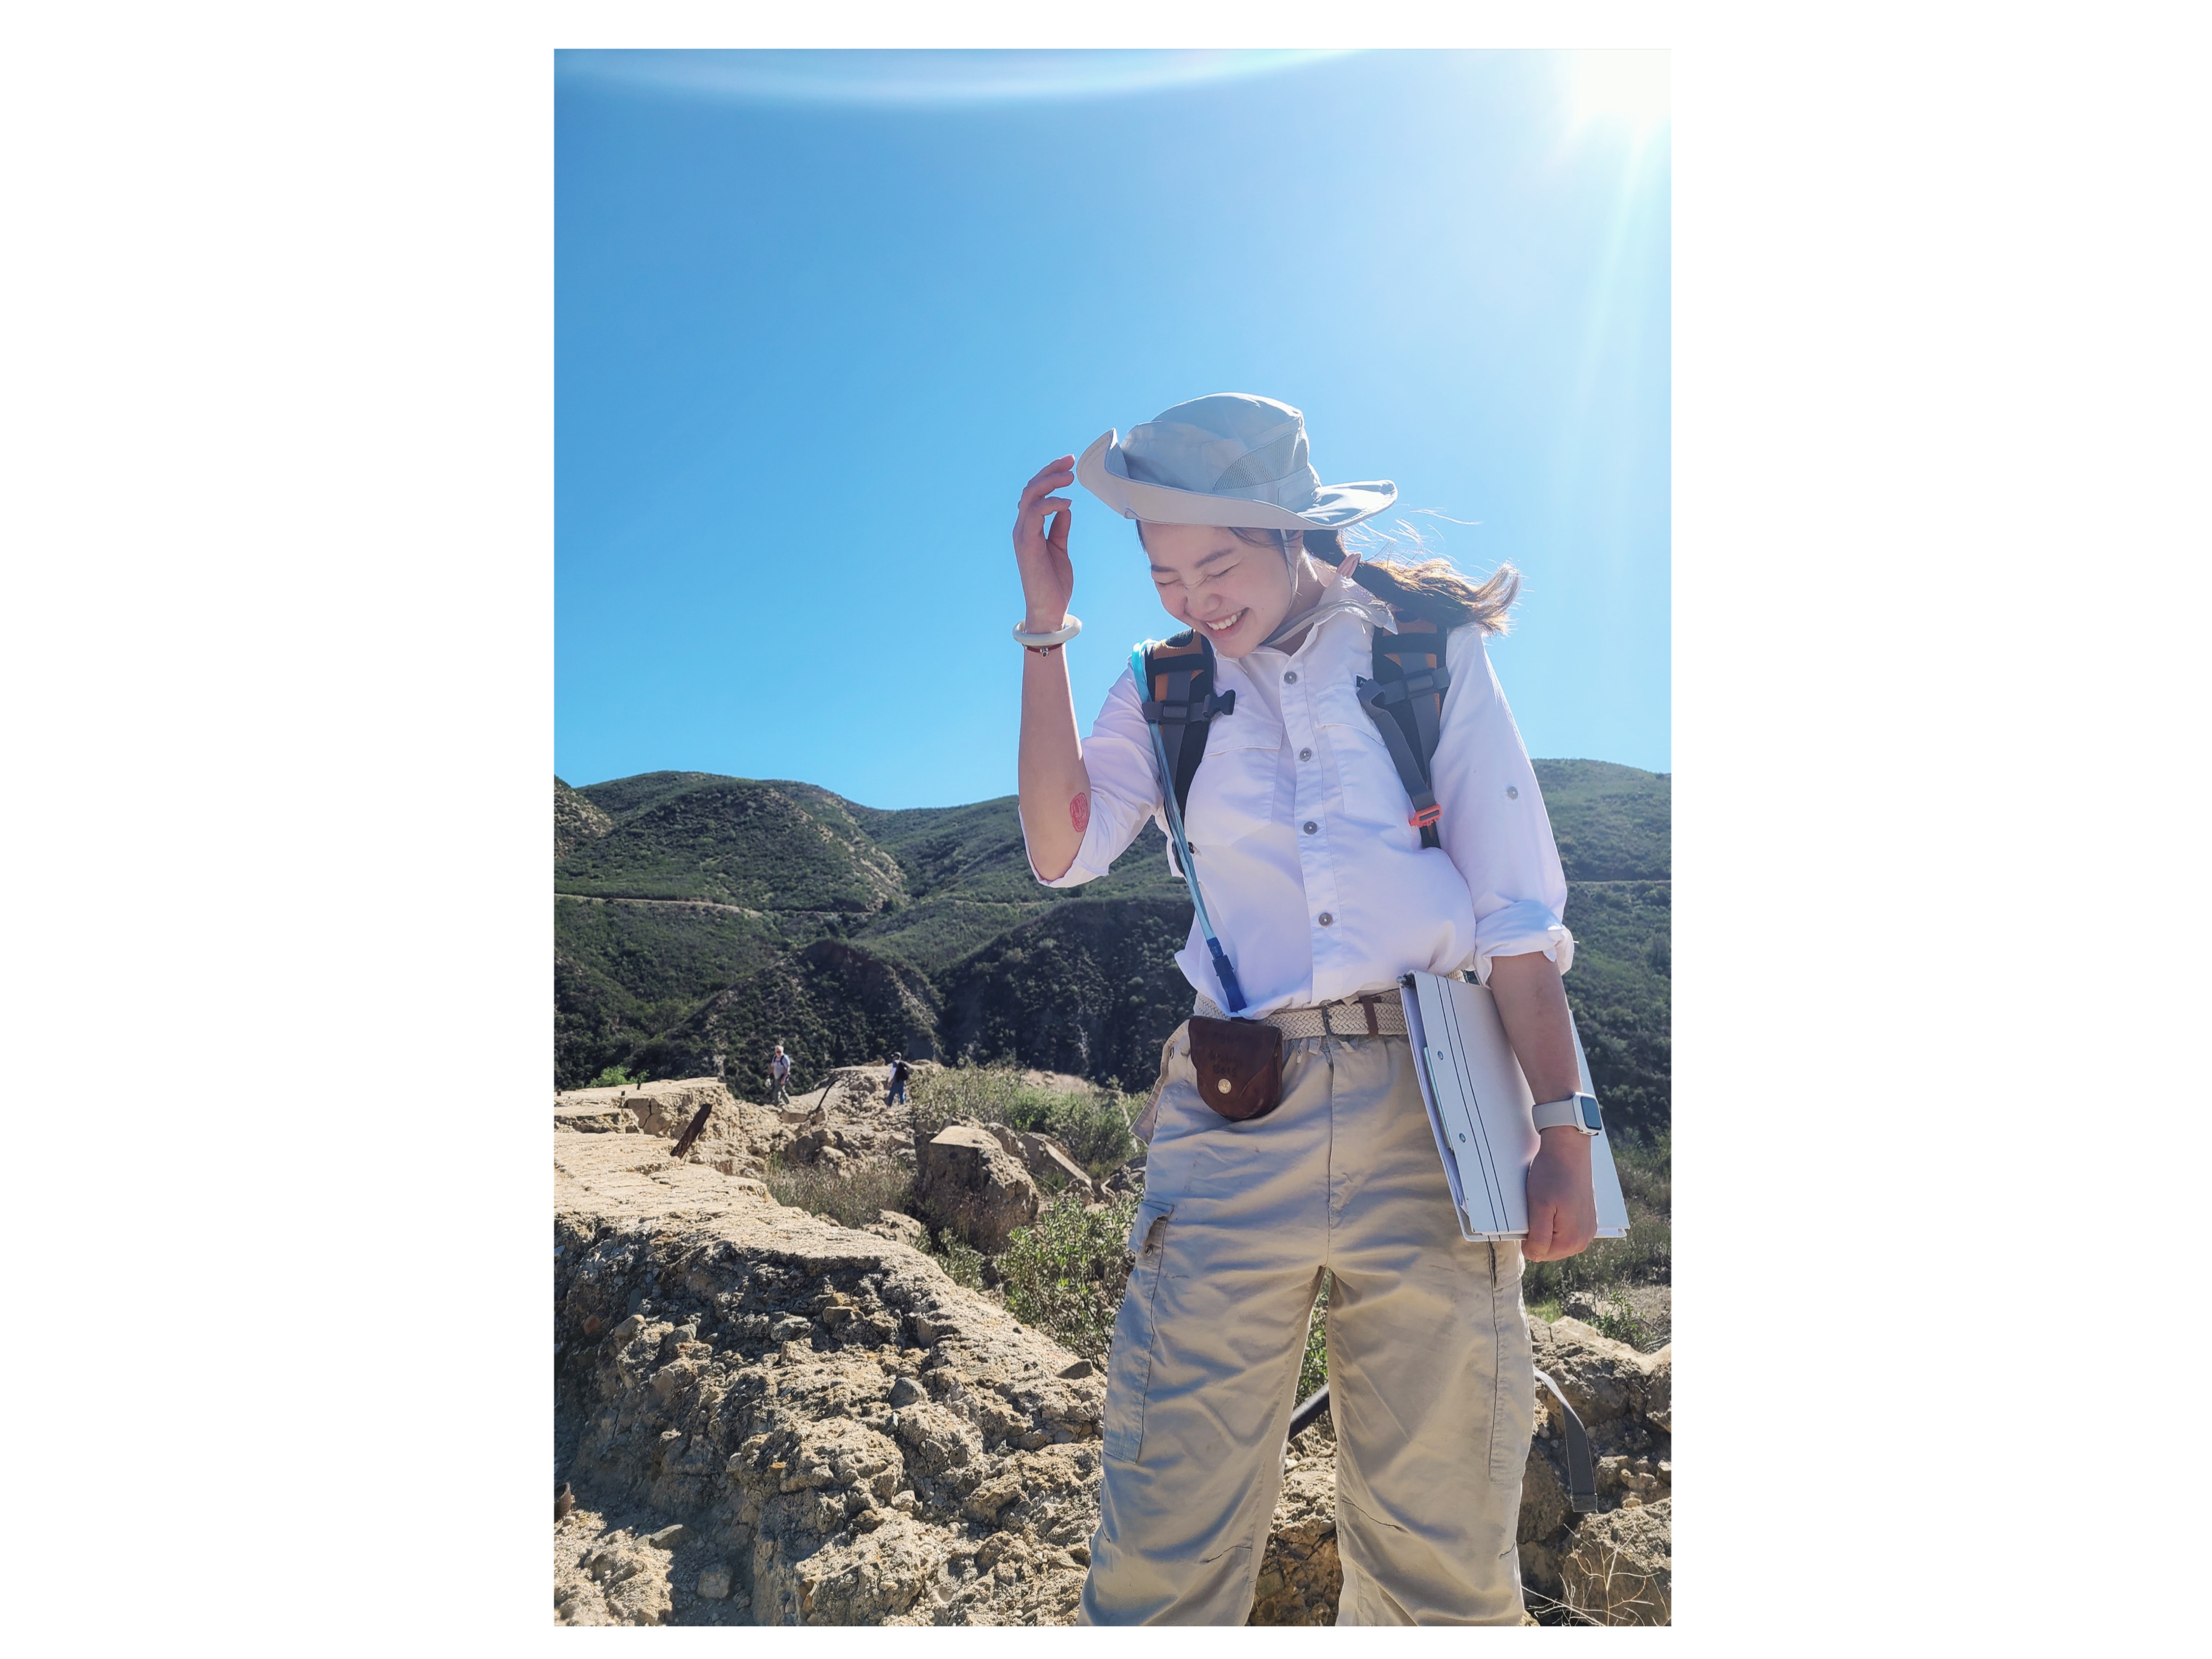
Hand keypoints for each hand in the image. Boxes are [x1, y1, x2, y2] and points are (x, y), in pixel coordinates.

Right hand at [1012, 455, 1076, 630]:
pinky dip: (1050, 504)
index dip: (1050, 476)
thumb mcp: (1060, 549)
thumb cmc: (1053, 582)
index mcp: (1029, 528)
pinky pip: (1034, 514)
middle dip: (1049, 471)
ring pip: (1029, 496)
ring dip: (1049, 482)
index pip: (1035, 493)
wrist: (1048, 609)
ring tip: (1069, 476)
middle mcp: (1021, 527)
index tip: (1069, 465)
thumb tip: (1065, 506)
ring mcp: (1022, 534)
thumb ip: (1059, 527)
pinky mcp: (1026, 543)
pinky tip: (1066, 502)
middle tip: (1069, 459)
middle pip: (1030, 488)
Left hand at [1523, 1128, 1598, 1260]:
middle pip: (1549, 1249)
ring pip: (1556, 1239)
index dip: (1528, 1235)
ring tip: (1547, 1202)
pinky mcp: (1588, 1218)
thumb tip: (1535, 1256)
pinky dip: (1556, 1219)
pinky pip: (1565, 1229)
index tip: (1530, 1213)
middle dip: (1538, 1231)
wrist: (1569, 1149)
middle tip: (1538, 1206)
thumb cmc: (1551, 1175)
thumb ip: (1538, 1238)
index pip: (1538, 1254)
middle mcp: (1584, 1240)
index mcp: (1572, 1241)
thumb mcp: (1539, 1207)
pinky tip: (1556, 1201)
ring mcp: (1588, 1229)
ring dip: (1547, 1225)